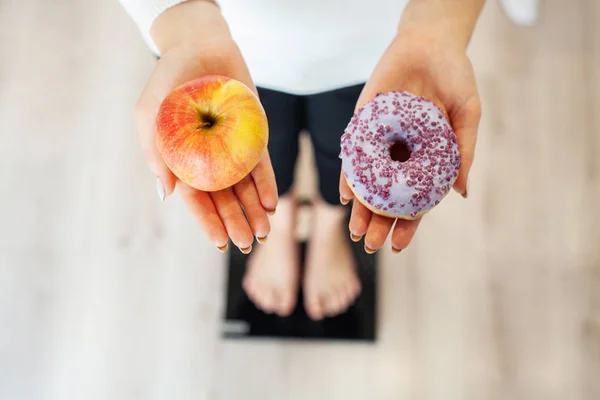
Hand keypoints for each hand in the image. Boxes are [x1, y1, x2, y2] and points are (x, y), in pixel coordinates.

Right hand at [135, 2, 276, 252]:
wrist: (200, 45)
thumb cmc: (168, 78)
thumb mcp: (151, 112)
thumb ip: (155, 151)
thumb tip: (165, 195)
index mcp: (182, 160)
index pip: (196, 198)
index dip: (208, 222)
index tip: (220, 243)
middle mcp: (209, 159)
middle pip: (224, 198)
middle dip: (236, 222)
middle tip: (247, 243)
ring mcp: (232, 148)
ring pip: (244, 186)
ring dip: (254, 210)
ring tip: (265, 232)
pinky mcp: (252, 134)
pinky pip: (261, 163)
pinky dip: (266, 183)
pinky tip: (272, 203)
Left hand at [339, 32, 481, 252]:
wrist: (430, 41)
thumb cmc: (455, 77)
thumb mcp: (467, 115)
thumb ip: (463, 152)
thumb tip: (461, 193)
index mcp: (426, 158)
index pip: (413, 199)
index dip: (407, 224)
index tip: (399, 246)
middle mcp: (401, 154)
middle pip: (386, 196)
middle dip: (379, 223)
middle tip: (371, 244)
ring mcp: (380, 140)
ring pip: (368, 181)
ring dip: (361, 207)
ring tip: (356, 230)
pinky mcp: (363, 123)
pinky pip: (353, 153)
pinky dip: (349, 173)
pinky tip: (346, 194)